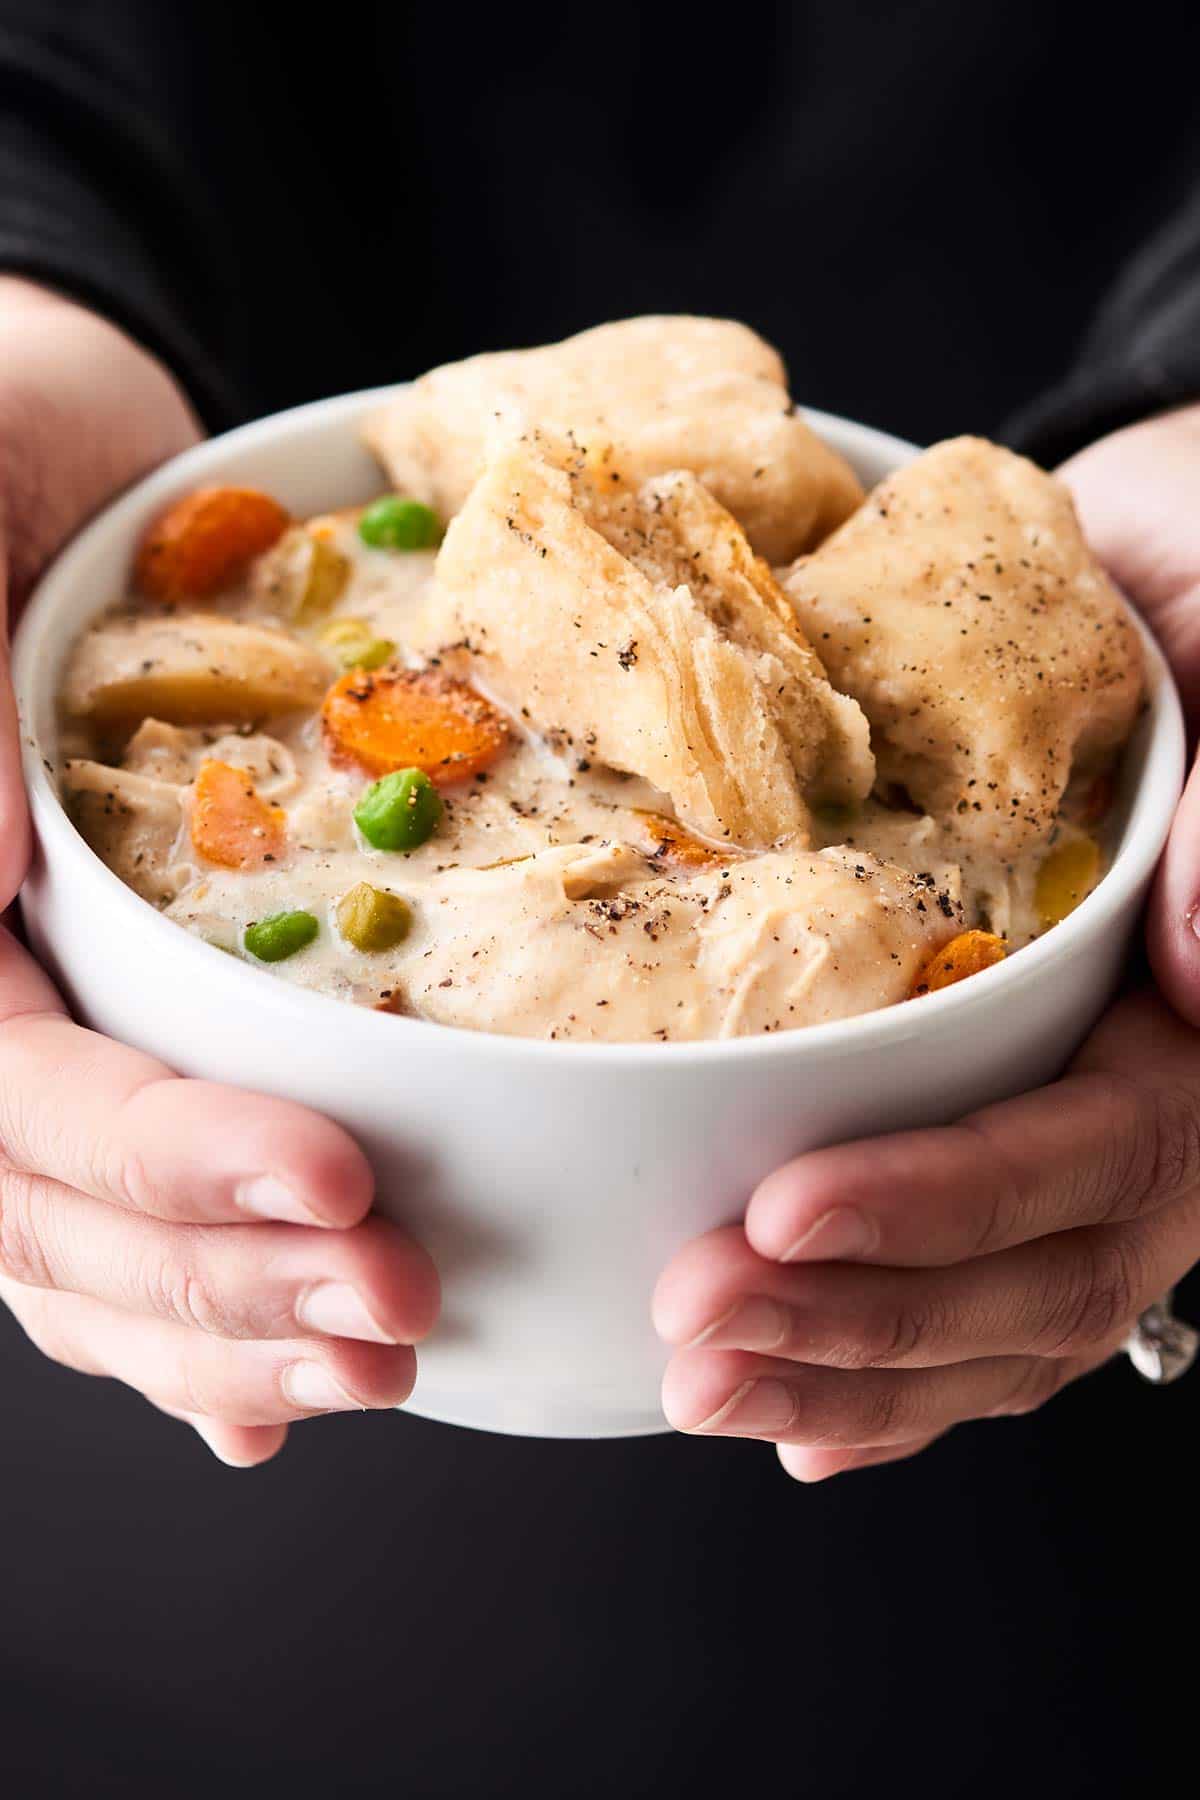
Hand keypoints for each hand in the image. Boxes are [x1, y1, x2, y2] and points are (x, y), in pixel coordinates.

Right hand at [1, 282, 438, 1465]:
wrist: (64, 427)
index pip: (14, 1095)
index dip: (164, 1158)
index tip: (333, 1178)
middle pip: (60, 1203)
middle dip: (230, 1273)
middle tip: (400, 1304)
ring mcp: (26, 1019)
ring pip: (92, 1238)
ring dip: (235, 1321)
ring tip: (383, 1355)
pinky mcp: (110, 1014)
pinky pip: (133, 1192)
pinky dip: (208, 1298)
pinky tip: (288, 1391)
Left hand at [654, 403, 1199, 1479]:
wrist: (1158, 589)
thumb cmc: (1192, 595)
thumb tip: (1198, 970)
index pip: (1096, 1150)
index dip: (942, 1198)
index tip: (783, 1207)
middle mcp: (1174, 1106)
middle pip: (1037, 1272)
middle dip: (859, 1316)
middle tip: (691, 1322)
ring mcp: (1106, 1139)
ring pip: (1000, 1316)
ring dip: (846, 1366)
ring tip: (694, 1376)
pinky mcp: (1040, 1137)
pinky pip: (980, 1295)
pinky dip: (886, 1371)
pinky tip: (788, 1416)